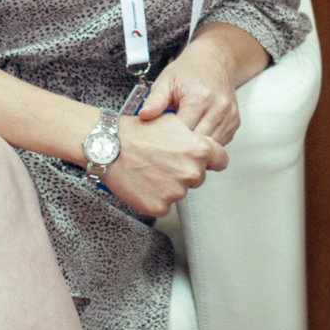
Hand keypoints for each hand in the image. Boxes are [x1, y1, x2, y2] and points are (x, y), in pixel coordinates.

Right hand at [99, 110, 229, 216]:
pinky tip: (143, 183)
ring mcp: (176, 192)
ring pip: (180, 191)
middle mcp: (192, 172)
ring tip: (150, 171)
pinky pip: (164, 205)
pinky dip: (155, 198)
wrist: (109, 147)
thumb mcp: (174, 123)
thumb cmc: (138, 132)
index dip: (211, 159)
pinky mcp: (159, 206)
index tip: (203, 160)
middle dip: (185, 171)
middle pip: (198, 177)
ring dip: (169, 185)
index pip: (221, 160)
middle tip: (164, 162)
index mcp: (199, 150)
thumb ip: (194, 138)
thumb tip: (204, 146)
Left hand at [139, 47, 241, 144]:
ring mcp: (229, 116)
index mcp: (199, 98)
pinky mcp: (234, 122)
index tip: (158, 139)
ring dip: (196, 147)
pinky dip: (207, 142)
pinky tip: (197, 133)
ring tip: (182, 140)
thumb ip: (155, 100)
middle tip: (169, 143)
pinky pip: (220, 142)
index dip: (168, 139)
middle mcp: (218, 108)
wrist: (214, 59)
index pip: (181, 132)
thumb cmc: (190, 69)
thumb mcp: (167, 80)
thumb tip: (143, 116)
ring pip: (210, 146)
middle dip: (181, 146)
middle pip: (197, 143)